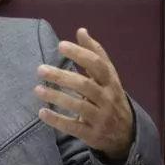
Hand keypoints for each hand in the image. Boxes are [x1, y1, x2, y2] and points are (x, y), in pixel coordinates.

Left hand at [34, 28, 135, 161]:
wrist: (126, 134)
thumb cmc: (112, 97)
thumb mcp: (108, 76)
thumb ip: (95, 54)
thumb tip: (81, 30)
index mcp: (111, 81)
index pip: (97, 64)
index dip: (80, 54)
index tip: (61, 45)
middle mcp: (108, 98)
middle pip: (85, 85)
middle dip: (62, 76)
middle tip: (40, 69)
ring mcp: (101, 117)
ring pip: (78, 106)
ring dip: (56, 97)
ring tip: (37, 89)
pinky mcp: (92, 134)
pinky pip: (73, 127)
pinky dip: (57, 120)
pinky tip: (42, 112)